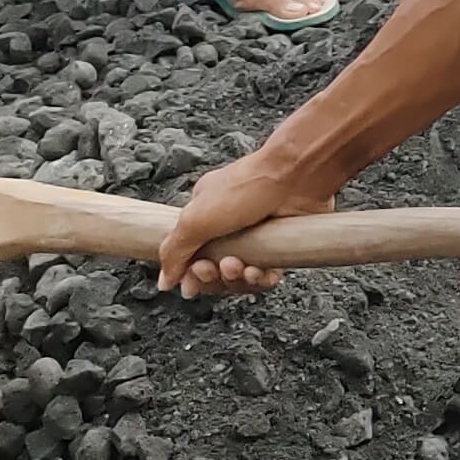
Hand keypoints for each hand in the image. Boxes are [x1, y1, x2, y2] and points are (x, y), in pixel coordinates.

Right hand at [153, 148, 347, 297]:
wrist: (295, 177)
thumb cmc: (245, 188)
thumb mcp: (195, 219)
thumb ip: (174, 251)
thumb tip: (164, 282)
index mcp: (205, 214)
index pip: (191, 255)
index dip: (192, 273)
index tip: (193, 278)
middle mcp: (229, 226)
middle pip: (215, 270)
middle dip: (213, 276)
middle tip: (216, 268)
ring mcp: (256, 237)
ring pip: (240, 276)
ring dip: (236, 278)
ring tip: (238, 265)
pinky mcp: (280, 246)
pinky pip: (266, 275)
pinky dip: (260, 279)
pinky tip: (258, 272)